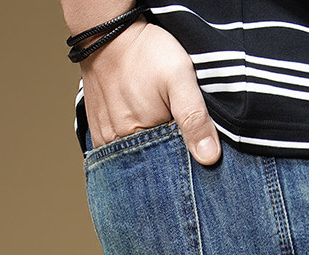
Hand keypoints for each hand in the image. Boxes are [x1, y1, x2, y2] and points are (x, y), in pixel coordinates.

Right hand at [78, 18, 221, 164]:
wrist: (107, 33)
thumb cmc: (144, 52)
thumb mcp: (178, 78)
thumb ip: (194, 117)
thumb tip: (209, 157)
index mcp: (140, 139)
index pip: (171, 168)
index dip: (187, 158)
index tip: (193, 141)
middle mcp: (118, 147)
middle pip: (152, 165)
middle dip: (168, 155)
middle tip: (171, 120)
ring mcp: (105, 142)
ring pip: (135, 159)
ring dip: (149, 151)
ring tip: (156, 122)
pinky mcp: (99, 133)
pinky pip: (118, 152)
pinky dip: (133, 147)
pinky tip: (141, 128)